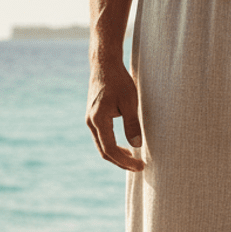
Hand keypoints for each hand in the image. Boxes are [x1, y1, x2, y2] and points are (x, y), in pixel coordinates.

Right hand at [86, 57, 143, 171]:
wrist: (104, 65)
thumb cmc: (119, 80)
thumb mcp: (130, 101)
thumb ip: (132, 124)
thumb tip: (137, 146)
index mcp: (98, 120)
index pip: (110, 150)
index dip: (126, 161)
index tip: (140, 165)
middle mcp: (91, 122)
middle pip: (104, 152)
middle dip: (121, 162)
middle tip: (139, 166)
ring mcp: (90, 120)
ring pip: (102, 146)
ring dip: (117, 155)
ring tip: (134, 159)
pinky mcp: (93, 117)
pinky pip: (102, 138)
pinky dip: (113, 146)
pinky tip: (125, 146)